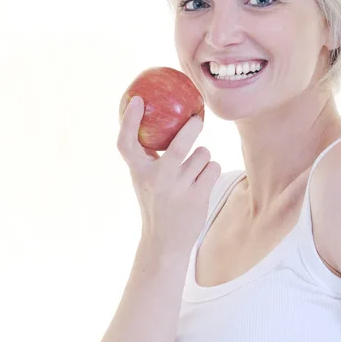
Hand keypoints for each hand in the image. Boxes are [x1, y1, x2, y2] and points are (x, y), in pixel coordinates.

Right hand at [117, 96, 220, 252]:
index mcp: (139, 172)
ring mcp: (179, 188)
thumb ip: (147, 156)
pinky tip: (201, 182)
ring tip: (193, 172)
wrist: (165, 241)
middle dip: (193, 127)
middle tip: (197, 121)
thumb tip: (152, 120)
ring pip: (203, 154)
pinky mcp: (198, 196)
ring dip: (203, 158)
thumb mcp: (144, 179)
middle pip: (181, 142)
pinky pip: (214, 167)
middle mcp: (157, 178)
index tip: (138, 100)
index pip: (126, 143)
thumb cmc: (156, 202)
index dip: (129, 120)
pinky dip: (211, 171)